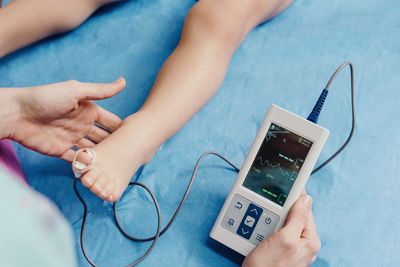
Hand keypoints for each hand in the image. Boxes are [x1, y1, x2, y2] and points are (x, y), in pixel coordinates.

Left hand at [8, 78, 125, 160]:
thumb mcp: (75, 91)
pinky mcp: (60, 150)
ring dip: (104, 156)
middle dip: (116, 145)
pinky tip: (98, 170)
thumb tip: (124, 82)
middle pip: (104, 138)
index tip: (137, 137)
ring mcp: (72, 138)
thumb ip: (100, 91)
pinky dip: (86, 164)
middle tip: (132, 155)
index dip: (123, 129)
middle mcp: (83, 125)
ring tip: (118, 166)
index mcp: (88, 111)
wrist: (17, 114)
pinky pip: (77, 159)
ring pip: (93, 149)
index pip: (110, 122)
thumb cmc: (45, 98)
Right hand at [243, 194, 320, 266]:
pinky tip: (261, 231)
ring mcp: (291, 248)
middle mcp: (304, 245)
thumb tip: (307, 199)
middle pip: (293, 216)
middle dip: (280, 212)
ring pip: (282, 223)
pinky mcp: (279, 250)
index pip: (305, 209)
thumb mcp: (284, 238)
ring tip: (263, 226)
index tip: (286, 187)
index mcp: (310, 240)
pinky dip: (267, 228)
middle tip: (269, 213)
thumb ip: (298, 218)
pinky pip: (275, 232)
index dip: (295, 197)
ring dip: (271, 219)